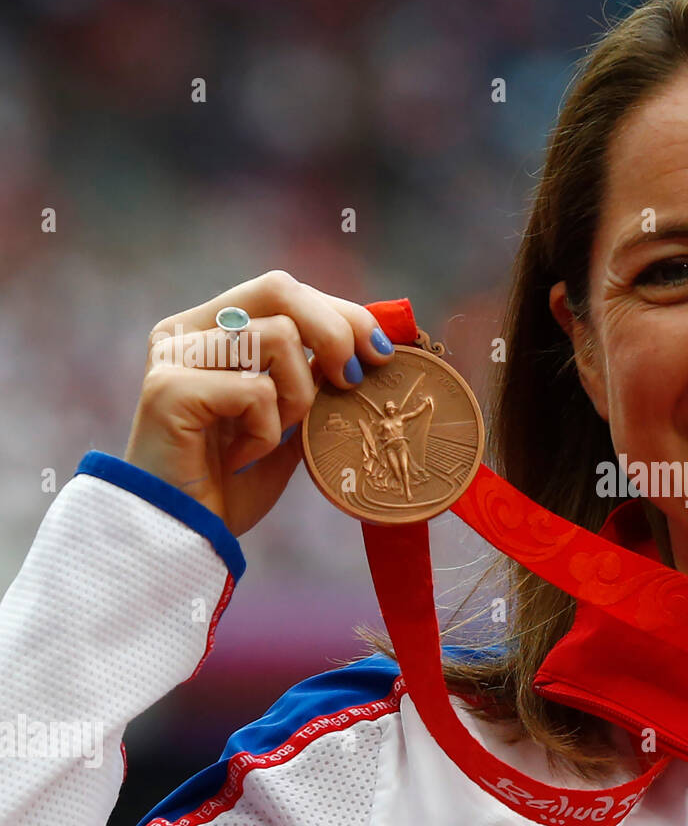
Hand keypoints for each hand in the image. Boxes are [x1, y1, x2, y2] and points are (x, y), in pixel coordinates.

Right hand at [125, 270, 395, 535]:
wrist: (185, 536)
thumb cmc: (233, 482)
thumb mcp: (289, 421)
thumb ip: (315, 378)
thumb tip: (369, 346)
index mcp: (212, 329)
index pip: (284, 291)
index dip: (341, 313)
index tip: (381, 352)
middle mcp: (186, 331)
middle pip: (279, 290)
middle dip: (335, 333)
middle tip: (353, 382)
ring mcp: (173, 356)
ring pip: (277, 338)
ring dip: (299, 397)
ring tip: (273, 438)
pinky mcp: (168, 389)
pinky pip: (256, 391)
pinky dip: (267, 431)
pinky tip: (242, 458)